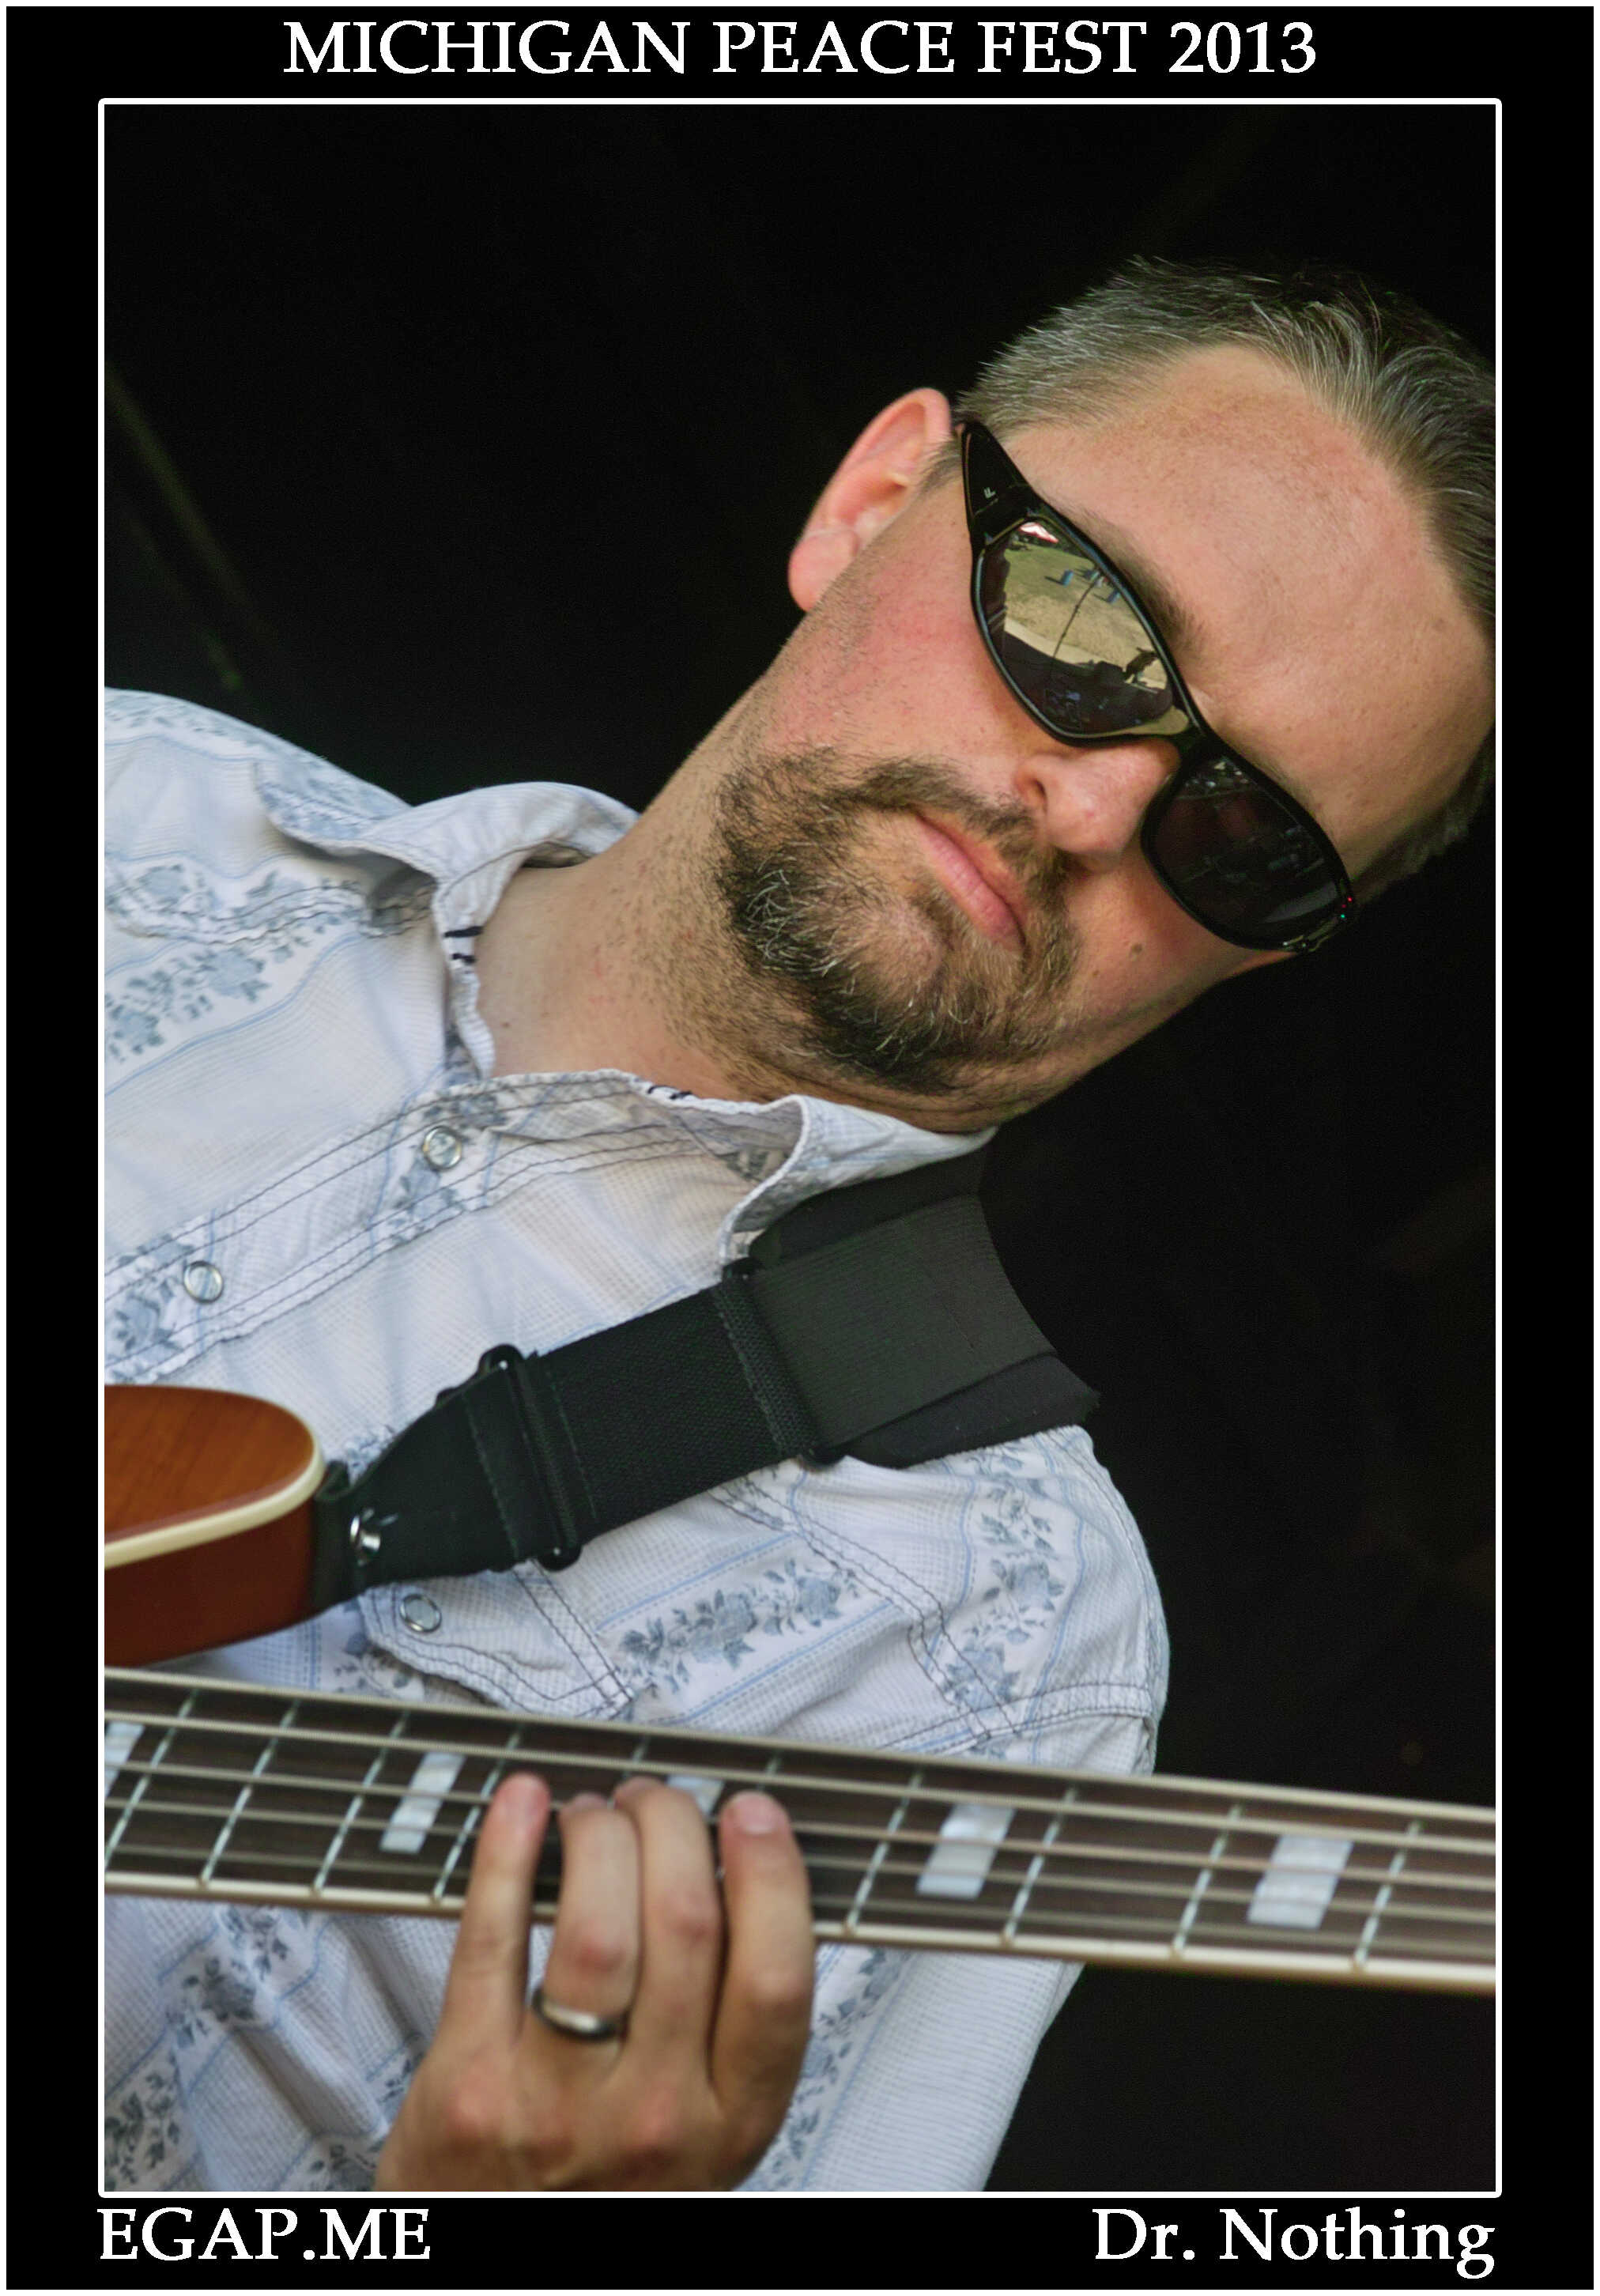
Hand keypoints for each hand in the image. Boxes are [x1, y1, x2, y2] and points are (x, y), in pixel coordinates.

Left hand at [374, 1770, 813, 2189]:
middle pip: (685, 1925)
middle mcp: (654, 2119)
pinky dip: (504, 1853)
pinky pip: (490, 1940)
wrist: (490, 2265)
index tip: (751, 1815)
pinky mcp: (470, 2088)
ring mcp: (558, 2106)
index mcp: (730, 2122)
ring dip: (598, 1835)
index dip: (770, 1875)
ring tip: (592, 1815)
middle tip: (655, 1802)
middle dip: (673, 1826)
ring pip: (597, 1927)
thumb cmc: (600, 2183)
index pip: (776, 1979)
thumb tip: (739, 1870)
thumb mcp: (699, 2131)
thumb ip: (726, 2027)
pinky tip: (522, 1804)